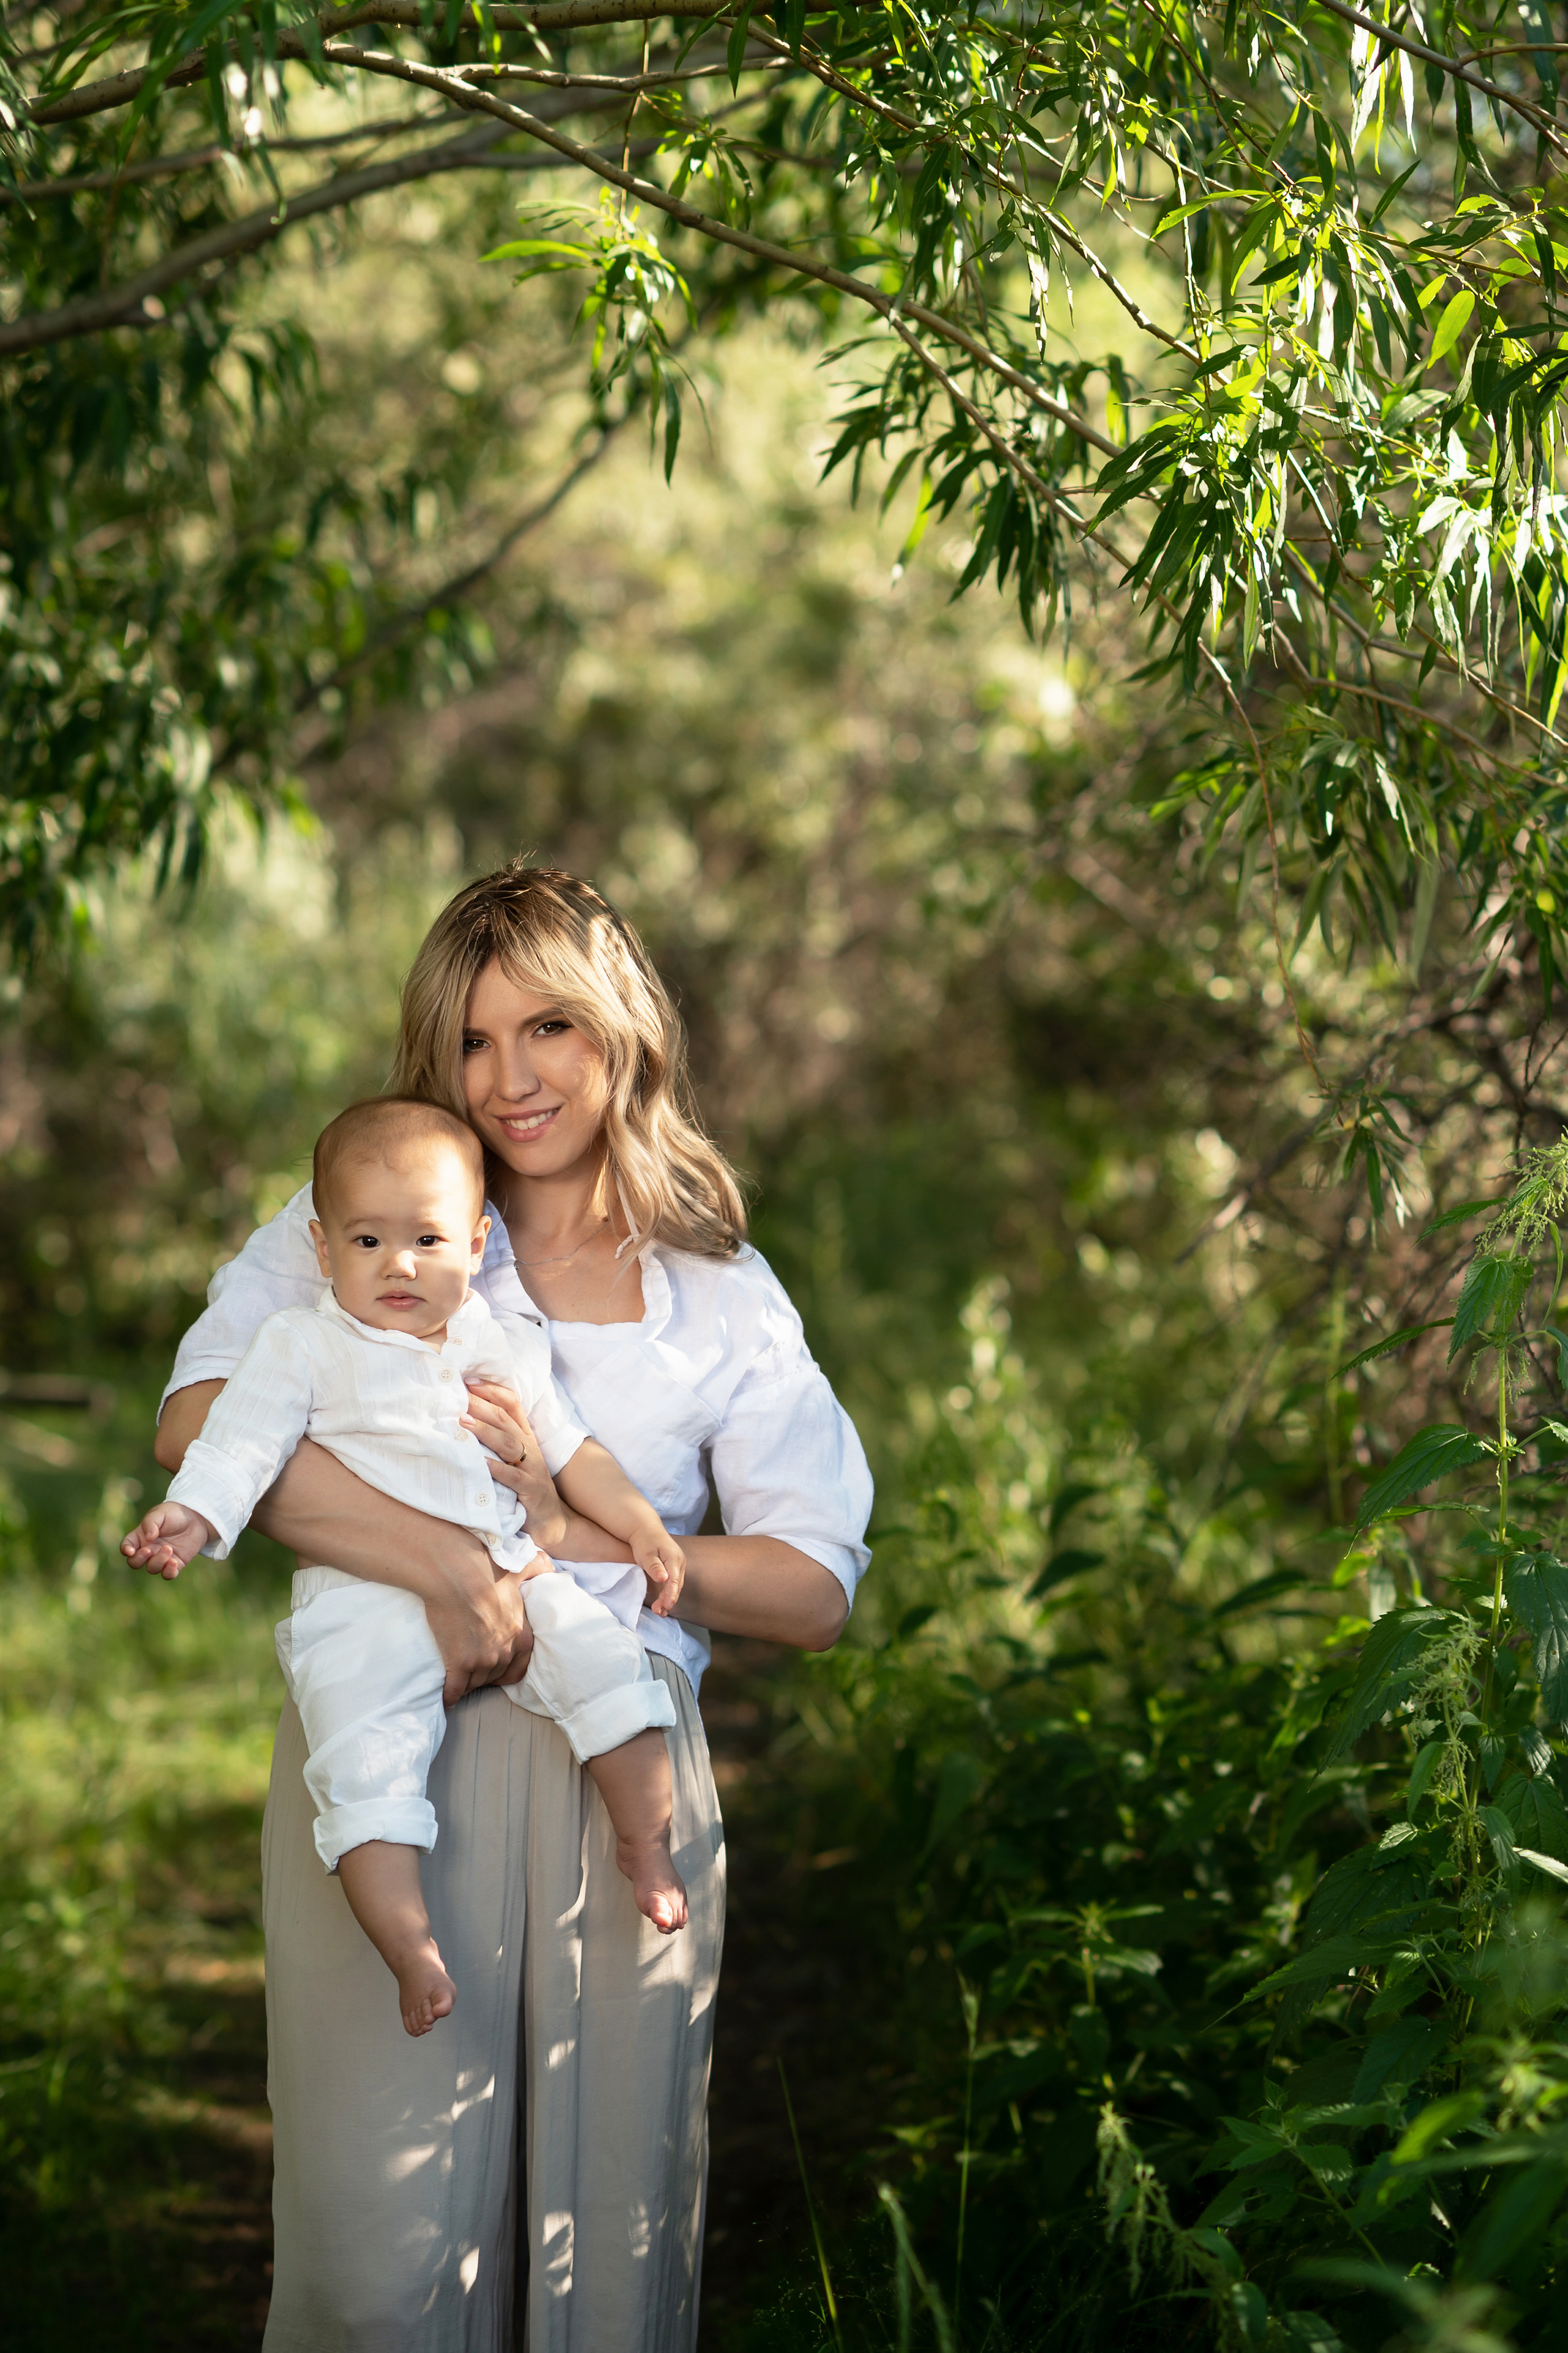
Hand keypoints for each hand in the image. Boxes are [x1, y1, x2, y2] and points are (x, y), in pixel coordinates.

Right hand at [122, 1500, 212, 1579]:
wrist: (196, 1518)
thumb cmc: (174, 1514)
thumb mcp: (161, 1513)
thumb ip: (151, 1522)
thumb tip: (147, 1537)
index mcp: (141, 1536)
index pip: (127, 1546)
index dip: (125, 1550)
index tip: (131, 1550)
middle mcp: (149, 1549)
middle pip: (135, 1562)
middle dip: (139, 1559)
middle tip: (149, 1550)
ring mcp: (161, 1558)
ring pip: (152, 1568)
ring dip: (158, 1561)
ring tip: (169, 1549)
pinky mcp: (175, 1563)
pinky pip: (168, 1575)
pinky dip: (168, 1571)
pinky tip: (174, 1562)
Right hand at [424, 1560, 534, 1703]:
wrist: (455, 1575)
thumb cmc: (486, 1569)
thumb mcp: (520, 1567)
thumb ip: (538, 1568)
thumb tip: (551, 1568)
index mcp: (521, 1634)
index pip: (520, 1666)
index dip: (508, 1668)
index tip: (497, 1667)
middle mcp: (505, 1652)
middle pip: (496, 1675)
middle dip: (486, 1674)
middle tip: (474, 1670)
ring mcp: (482, 1660)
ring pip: (476, 1683)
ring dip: (469, 1683)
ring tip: (460, 1679)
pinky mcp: (459, 1664)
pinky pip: (455, 1689)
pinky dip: (451, 1695)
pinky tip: (447, 1698)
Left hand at [463, 1378, 570, 1549]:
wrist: (552, 1522)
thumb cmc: (525, 1488)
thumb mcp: (514, 1459)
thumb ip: (497, 1440)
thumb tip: (464, 1420)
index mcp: (525, 1437)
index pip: (512, 1405)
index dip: (492, 1391)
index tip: (468, 1381)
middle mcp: (530, 1448)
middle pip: (505, 1419)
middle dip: (481, 1405)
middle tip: (458, 1395)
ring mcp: (532, 1468)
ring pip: (508, 1442)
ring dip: (485, 1431)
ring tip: (463, 1421)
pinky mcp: (530, 1489)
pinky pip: (512, 1476)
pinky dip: (496, 1468)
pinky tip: (481, 1462)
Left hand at [634, 1525, 686, 1617]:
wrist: (646, 1529)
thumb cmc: (644, 1541)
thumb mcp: (646, 1554)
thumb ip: (654, 1567)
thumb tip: (663, 1579)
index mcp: (674, 1558)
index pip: (674, 1580)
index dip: (671, 1595)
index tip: (667, 1606)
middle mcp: (679, 1562)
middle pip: (676, 1585)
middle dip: (669, 1600)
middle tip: (659, 1612)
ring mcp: (678, 1565)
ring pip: (675, 1586)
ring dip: (668, 1599)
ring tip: (660, 1612)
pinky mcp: (673, 1568)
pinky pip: (673, 1583)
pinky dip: (668, 1593)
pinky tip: (662, 1603)